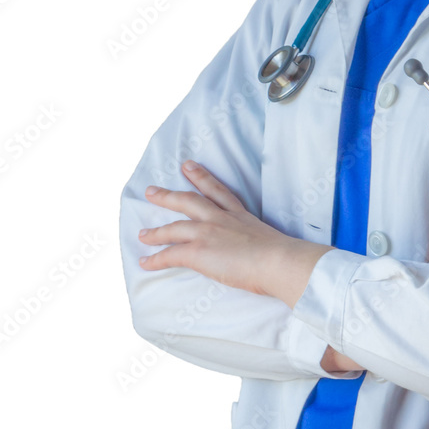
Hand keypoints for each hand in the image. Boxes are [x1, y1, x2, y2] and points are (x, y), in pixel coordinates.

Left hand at [138, 160, 331, 299]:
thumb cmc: (287, 258)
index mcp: (241, 217)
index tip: (189, 166)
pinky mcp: (198, 251)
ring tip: (142, 234)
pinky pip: (170, 254)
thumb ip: (269, 246)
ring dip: (156, 231)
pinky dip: (155, 258)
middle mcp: (222, 220)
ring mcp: (208, 233)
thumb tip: (278, 259)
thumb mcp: (277, 244)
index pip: (219, 192)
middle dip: (169, 195)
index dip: (202, 178)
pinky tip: (145, 262)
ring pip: (174, 227)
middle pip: (190, 201)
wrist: (281, 262)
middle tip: (153, 191)